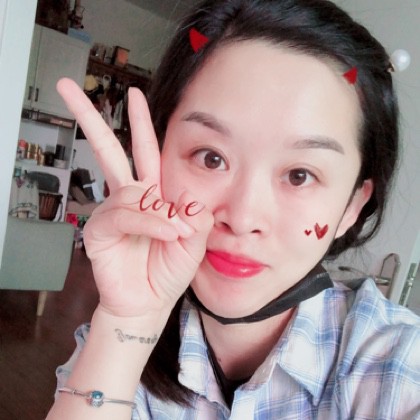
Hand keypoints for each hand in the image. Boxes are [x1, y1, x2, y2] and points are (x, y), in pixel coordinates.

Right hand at [57, 78, 212, 317]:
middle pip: (108, 150)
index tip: (134, 95)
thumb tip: (189, 201)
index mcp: (153, 193)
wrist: (151, 301)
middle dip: (89, 119)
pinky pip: (124, 214)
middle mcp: (130, 197)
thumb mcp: (194, 242)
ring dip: (158, 212)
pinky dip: (148, 222)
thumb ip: (196, 219)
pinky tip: (163, 232)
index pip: (145, 151)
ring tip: (175, 233)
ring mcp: (113, 212)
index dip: (140, 123)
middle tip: (69, 88)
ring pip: (131, 193)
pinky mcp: (100, 230)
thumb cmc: (169, 270)